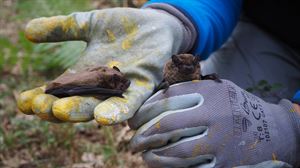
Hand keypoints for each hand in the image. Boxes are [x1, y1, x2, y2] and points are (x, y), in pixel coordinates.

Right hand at [17, 8, 186, 123]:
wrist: (156, 25)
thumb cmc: (124, 27)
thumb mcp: (89, 24)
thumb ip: (62, 28)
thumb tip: (28, 31)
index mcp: (85, 74)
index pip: (59, 90)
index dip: (41, 98)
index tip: (24, 102)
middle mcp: (101, 86)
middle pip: (76, 102)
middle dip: (57, 107)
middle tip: (41, 108)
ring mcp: (122, 88)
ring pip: (98, 105)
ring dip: (80, 111)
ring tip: (61, 112)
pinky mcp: (143, 85)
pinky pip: (130, 103)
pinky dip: (117, 111)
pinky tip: (102, 117)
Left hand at [129, 80, 298, 167]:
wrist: (274, 130)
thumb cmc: (237, 107)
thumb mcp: (217, 89)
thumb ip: (190, 90)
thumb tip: (153, 100)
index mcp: (210, 93)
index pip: (166, 99)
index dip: (144, 110)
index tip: (133, 119)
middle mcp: (215, 115)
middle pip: (166, 124)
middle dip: (142, 134)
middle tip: (133, 140)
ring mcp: (221, 141)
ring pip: (175, 151)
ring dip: (152, 154)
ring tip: (142, 154)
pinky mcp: (225, 164)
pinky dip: (170, 167)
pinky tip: (159, 164)